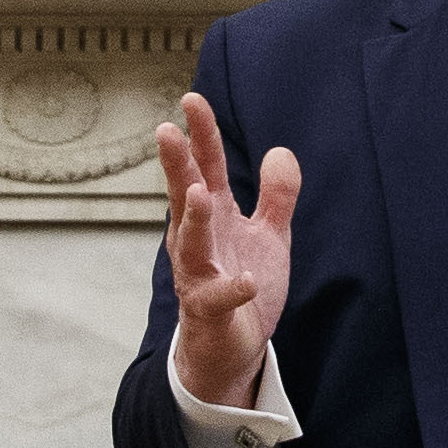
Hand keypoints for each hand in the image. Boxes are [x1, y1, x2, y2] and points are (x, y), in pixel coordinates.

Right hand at [154, 92, 298, 410]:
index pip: (203, 167)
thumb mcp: (267, 235)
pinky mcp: (210, 311)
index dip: (200, 135)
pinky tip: (245, 282)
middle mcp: (198, 240)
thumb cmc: (242, 282)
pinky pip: (218, 298)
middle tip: (167, 131)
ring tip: (201, 193)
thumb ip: (275, 195)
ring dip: (195, 218)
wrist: (232, 346)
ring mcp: (198, 275)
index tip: (192, 100)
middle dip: (177, 164)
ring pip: (191, 243)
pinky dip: (231, 290)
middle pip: (185, 195)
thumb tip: (281, 151)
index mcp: (212, 216)